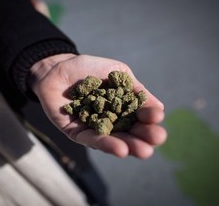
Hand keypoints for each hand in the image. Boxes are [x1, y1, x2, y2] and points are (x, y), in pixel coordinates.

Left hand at [29, 54, 166, 158]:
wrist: (58, 66)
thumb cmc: (89, 68)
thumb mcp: (117, 73)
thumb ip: (135, 90)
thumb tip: (160, 107)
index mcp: (122, 107)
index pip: (139, 115)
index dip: (149, 117)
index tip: (157, 117)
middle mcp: (110, 120)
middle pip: (129, 132)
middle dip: (144, 137)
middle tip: (157, 139)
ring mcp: (94, 128)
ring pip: (113, 140)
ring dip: (129, 146)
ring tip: (143, 151)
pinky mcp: (77, 133)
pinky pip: (91, 140)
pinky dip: (106, 144)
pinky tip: (121, 149)